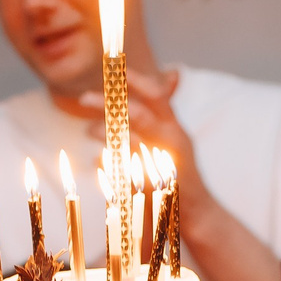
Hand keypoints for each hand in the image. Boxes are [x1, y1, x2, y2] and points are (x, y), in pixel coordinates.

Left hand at [99, 65, 204, 229]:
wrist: (197, 211)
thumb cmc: (180, 173)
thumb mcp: (177, 138)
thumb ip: (166, 111)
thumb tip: (171, 73)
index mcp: (176, 128)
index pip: (158, 96)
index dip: (138, 81)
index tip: (116, 70)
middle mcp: (172, 141)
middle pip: (139, 115)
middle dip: (109, 104)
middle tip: (84, 98)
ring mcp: (164, 163)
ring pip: (130, 141)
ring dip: (106, 134)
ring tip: (90, 131)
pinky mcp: (154, 186)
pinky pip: (124, 170)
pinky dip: (107, 163)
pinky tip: (96, 159)